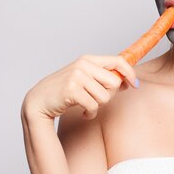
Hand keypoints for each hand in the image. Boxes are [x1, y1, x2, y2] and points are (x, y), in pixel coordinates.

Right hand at [22, 55, 137, 120]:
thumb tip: (128, 81)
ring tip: (86, 105)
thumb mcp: (84, 79)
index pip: (118, 61)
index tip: (135, 85)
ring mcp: (76, 76)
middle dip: (109, 95)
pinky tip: (82, 112)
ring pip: (105, 96)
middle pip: (114, 82)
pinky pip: (93, 106)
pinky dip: (90, 113)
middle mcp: (82, 65)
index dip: (130, 73)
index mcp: (88, 59)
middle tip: (95, 99)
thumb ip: (103, 77)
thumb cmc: (64, 92)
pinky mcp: (72, 90)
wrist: (39, 101)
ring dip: (97, 106)